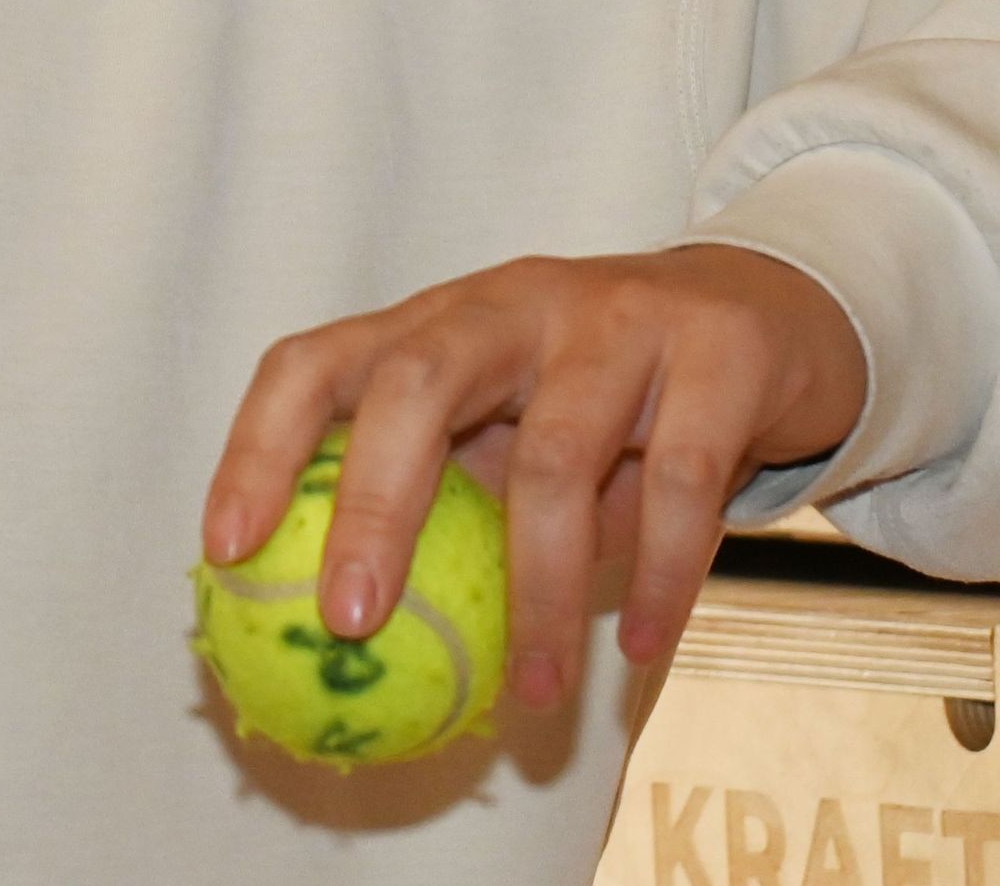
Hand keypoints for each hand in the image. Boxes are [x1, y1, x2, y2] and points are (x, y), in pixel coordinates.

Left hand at [200, 247, 867, 715]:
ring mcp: (617, 317)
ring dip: (538, 594)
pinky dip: (657, 577)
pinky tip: (640, 648)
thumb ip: (446, 504)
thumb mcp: (514, 428)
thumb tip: (348, 644)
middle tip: (351, 624)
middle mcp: (513, 302)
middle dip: (371, 506)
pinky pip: (679, 484)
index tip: (225, 551)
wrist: (773, 317)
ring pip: (554, 456)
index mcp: (439, 319)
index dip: (257, 448)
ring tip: (536, 697)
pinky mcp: (718, 353)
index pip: (317, 361)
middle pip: (414, 382)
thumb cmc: (608, 400)